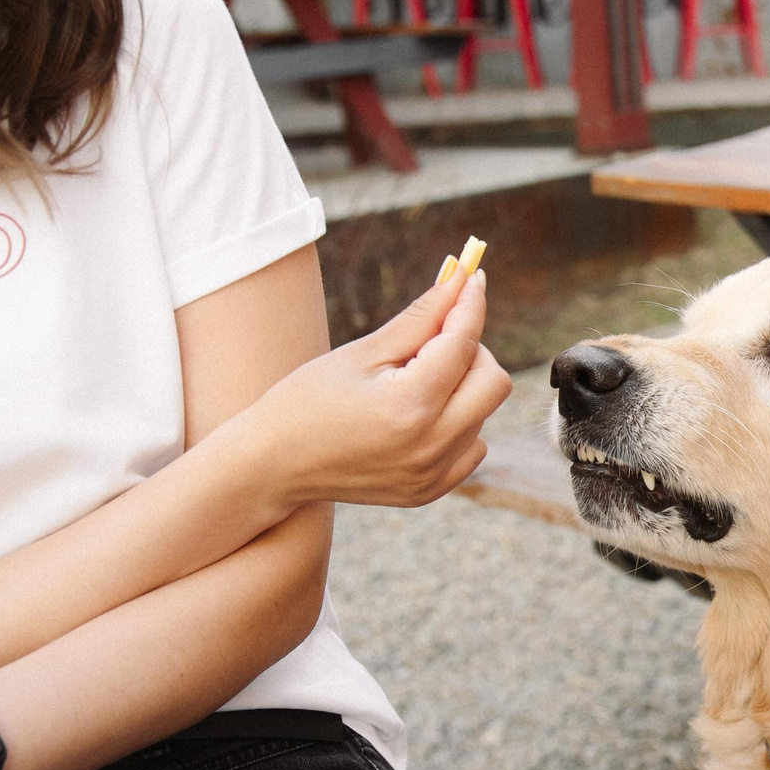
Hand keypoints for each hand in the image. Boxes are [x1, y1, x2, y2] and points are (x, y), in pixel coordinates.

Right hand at [235, 269, 513, 509]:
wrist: (274, 464)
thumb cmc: (308, 399)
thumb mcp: (362, 352)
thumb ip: (421, 317)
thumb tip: (462, 280)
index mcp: (409, 405)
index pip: (463, 343)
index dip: (470, 305)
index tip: (472, 278)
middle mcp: (430, 445)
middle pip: (494, 382)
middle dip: (471, 351)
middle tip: (433, 342)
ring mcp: (433, 474)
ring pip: (484, 413)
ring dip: (461, 388)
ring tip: (410, 383)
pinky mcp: (430, 490)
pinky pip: (472, 446)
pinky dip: (457, 423)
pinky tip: (416, 417)